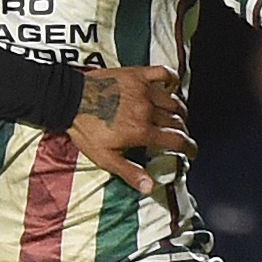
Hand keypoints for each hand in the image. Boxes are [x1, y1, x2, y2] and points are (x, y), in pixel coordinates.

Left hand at [68, 64, 195, 194]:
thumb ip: (131, 172)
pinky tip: (170, 85)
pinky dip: (170, 78)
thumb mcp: (106, 157)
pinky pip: (162, 73)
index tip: (192, 152)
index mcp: (142, 131)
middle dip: (183, 131)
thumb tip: (151, 188)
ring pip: (173, 100)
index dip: (189, 147)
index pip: (176, 140)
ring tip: (178, 116)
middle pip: (177, 121)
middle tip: (181, 136)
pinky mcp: (136, 75)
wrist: (69, 100)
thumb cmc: (85, 130)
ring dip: (179, 110)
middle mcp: (148, 110)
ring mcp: (143, 91)